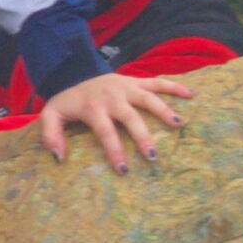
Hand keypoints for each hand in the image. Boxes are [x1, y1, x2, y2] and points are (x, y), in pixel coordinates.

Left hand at [38, 72, 194, 173]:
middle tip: (153, 156)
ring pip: (148, 97)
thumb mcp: (51, 115)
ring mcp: (126, 87)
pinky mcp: (135, 81)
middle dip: (142, 136)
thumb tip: (58, 157)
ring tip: (179, 125)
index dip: (114, 150)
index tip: (124, 170)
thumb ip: (50, 134)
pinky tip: (191, 95)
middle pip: (131, 117)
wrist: (74, 71)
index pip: (105, 131)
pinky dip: (174, 86)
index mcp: (93, 107)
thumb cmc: (68, 100)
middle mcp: (112, 96)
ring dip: (164, 110)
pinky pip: (157, 82)